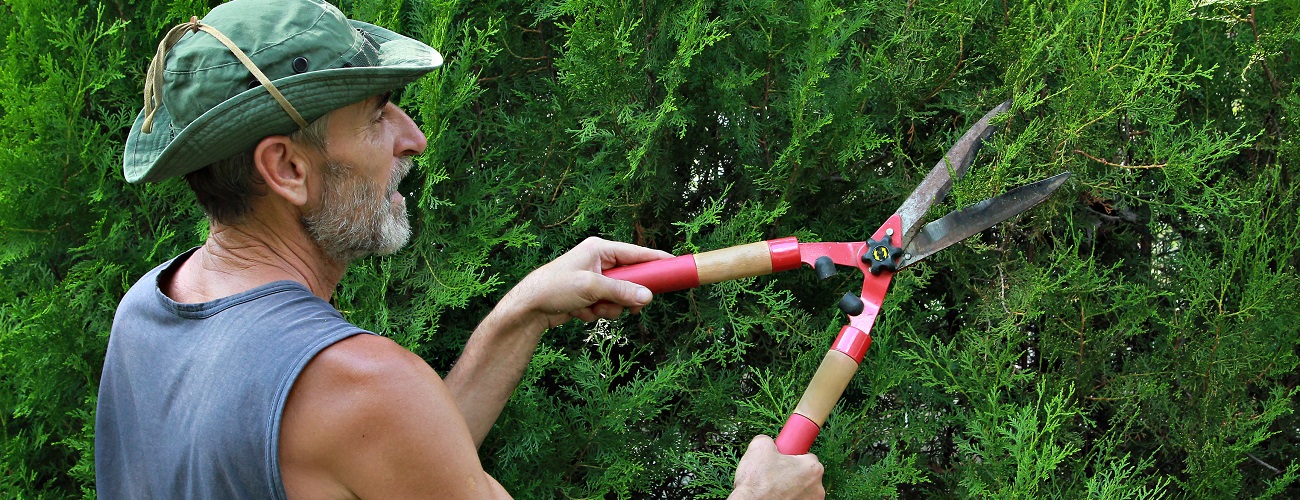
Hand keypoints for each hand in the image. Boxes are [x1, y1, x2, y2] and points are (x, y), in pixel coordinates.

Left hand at [504, 237, 672, 328]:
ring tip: (591, 309)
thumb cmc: (554, 288)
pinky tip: (580, 313)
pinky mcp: (590, 295)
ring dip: (609, 308)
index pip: (636, 253)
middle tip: (628, 306)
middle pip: (630, 279)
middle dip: (625, 295)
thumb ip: (621, 291)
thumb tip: (648, 296)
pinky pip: (607, 306)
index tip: (676, 265)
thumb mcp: (591, 288)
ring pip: (620, 296)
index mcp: (599, 249)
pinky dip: (597, 313)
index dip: (656, 260)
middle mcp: (599, 261)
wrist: (529, 308)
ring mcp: (595, 279)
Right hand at [730, 435, 824, 498]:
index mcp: (812, 468)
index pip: (807, 456)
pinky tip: (775, 497)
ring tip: (773, 488)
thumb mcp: (759, 446)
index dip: (792, 456)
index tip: (783, 459)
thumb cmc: (757, 481)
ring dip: (791, 487)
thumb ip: (769, 440)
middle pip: (806, 474)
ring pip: (802, 489)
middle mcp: (817, 487)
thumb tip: (769, 443)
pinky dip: (788, 498)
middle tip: (775, 473)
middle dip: (792, 472)